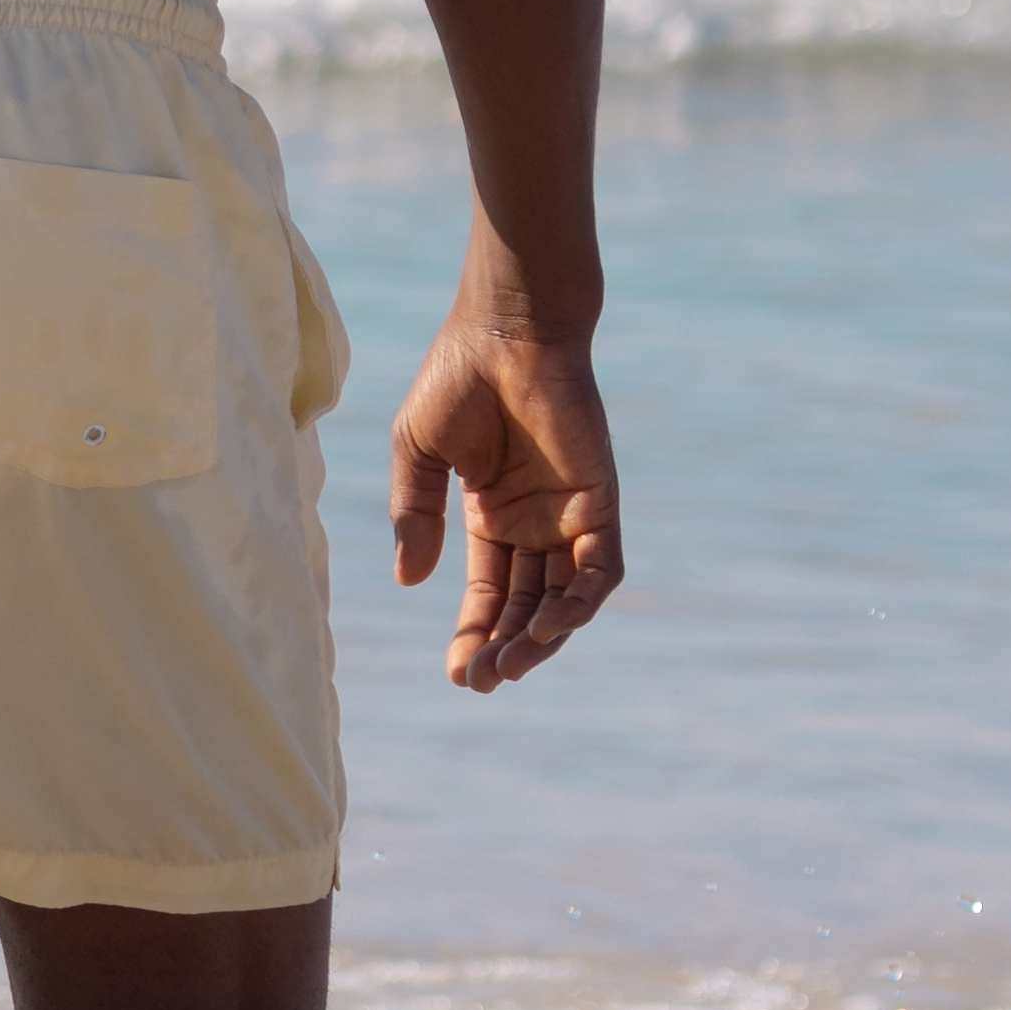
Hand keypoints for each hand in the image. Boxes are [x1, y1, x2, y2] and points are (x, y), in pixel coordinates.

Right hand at [382, 273, 622, 688]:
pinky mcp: (600, 502)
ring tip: (508, 666)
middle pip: (526, 606)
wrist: (506, 329)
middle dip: (503, 647)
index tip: (455, 671)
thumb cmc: (457, 378)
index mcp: (493, 513)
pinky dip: (580, 603)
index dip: (473, 633)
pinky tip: (549, 626)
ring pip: (564, 599)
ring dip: (541, 638)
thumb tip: (409, 582)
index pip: (489, 592)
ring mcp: (570, 515)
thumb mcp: (417, 454)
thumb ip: (413, 516)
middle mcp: (536, 522)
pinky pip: (600, 569)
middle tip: (479, 680)